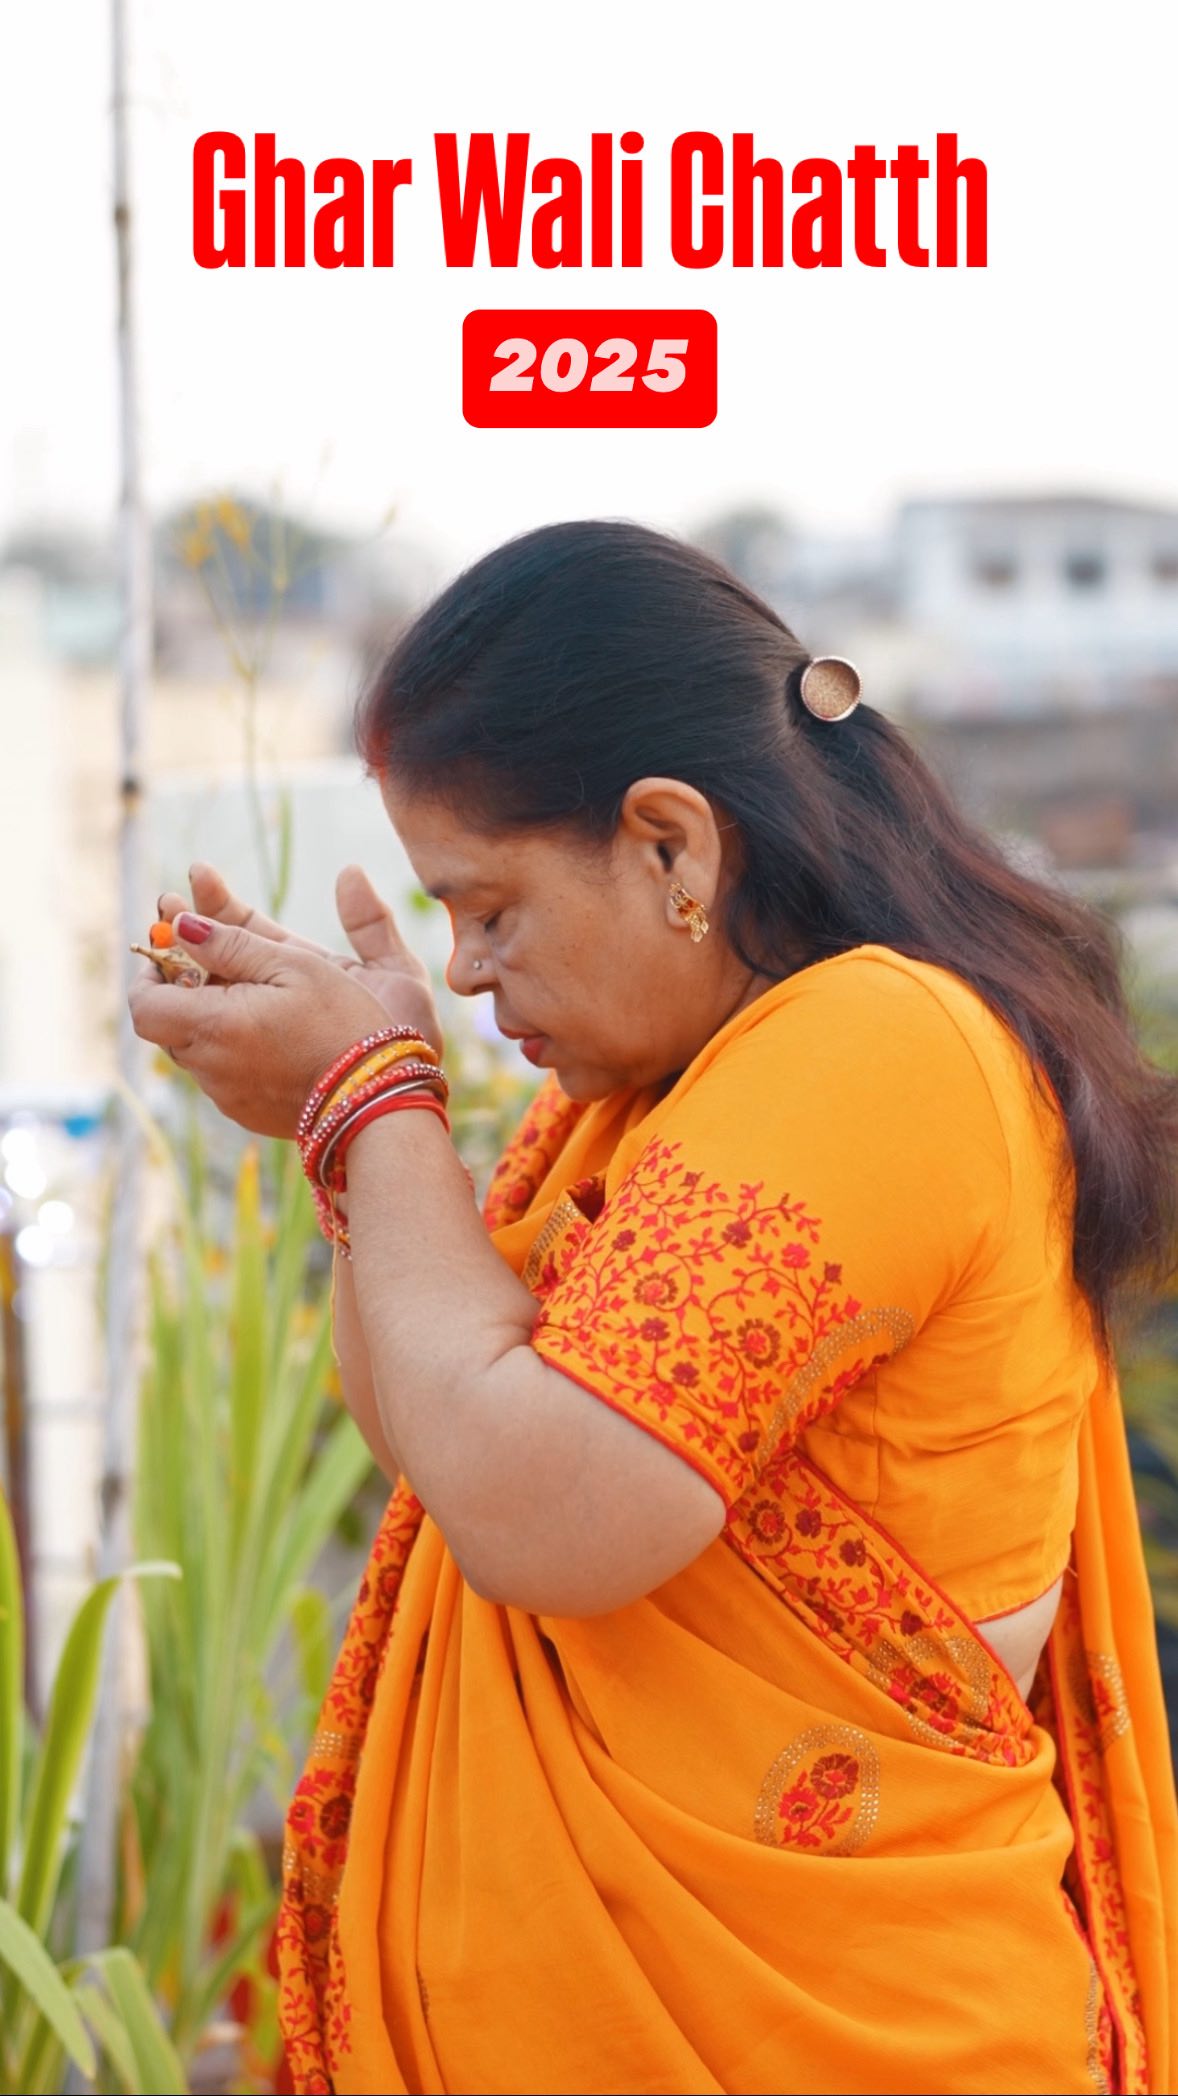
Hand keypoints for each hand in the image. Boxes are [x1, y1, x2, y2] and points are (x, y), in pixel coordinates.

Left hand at [132, 866, 442, 1137]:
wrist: (379, 1097)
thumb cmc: (345, 1023)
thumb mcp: (294, 964)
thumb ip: (230, 942)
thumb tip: (181, 924)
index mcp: (214, 1026)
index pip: (144, 1004)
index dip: (152, 974)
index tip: (178, 950)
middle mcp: (210, 1068)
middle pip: (169, 1023)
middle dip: (186, 987)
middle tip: (216, 955)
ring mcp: (227, 1096)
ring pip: (198, 1048)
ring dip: (212, 1016)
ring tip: (255, 993)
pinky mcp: (247, 1112)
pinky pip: (224, 1072)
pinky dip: (235, 1046)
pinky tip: (273, 1031)